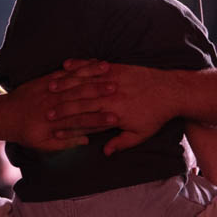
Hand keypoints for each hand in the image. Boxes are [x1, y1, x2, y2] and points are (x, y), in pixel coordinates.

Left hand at [6, 60, 119, 151]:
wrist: (4, 115)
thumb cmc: (25, 132)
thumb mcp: (43, 145)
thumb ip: (66, 143)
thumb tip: (86, 140)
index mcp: (56, 122)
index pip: (82, 121)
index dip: (99, 119)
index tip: (115, 118)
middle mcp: (54, 103)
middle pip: (81, 97)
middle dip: (100, 92)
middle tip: (118, 90)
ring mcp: (50, 89)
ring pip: (75, 80)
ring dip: (92, 74)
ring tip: (108, 70)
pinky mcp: (48, 79)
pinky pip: (66, 71)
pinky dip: (80, 66)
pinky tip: (93, 63)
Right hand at [47, 61, 181, 155]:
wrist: (171, 91)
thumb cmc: (156, 115)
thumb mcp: (141, 134)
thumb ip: (121, 142)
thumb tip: (105, 151)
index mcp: (114, 111)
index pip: (85, 115)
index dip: (68, 120)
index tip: (52, 122)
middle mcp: (111, 93)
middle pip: (80, 98)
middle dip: (61, 103)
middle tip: (44, 107)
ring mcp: (114, 78)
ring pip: (84, 80)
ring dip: (66, 83)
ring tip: (50, 86)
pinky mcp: (118, 67)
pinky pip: (95, 66)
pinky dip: (80, 65)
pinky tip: (67, 64)